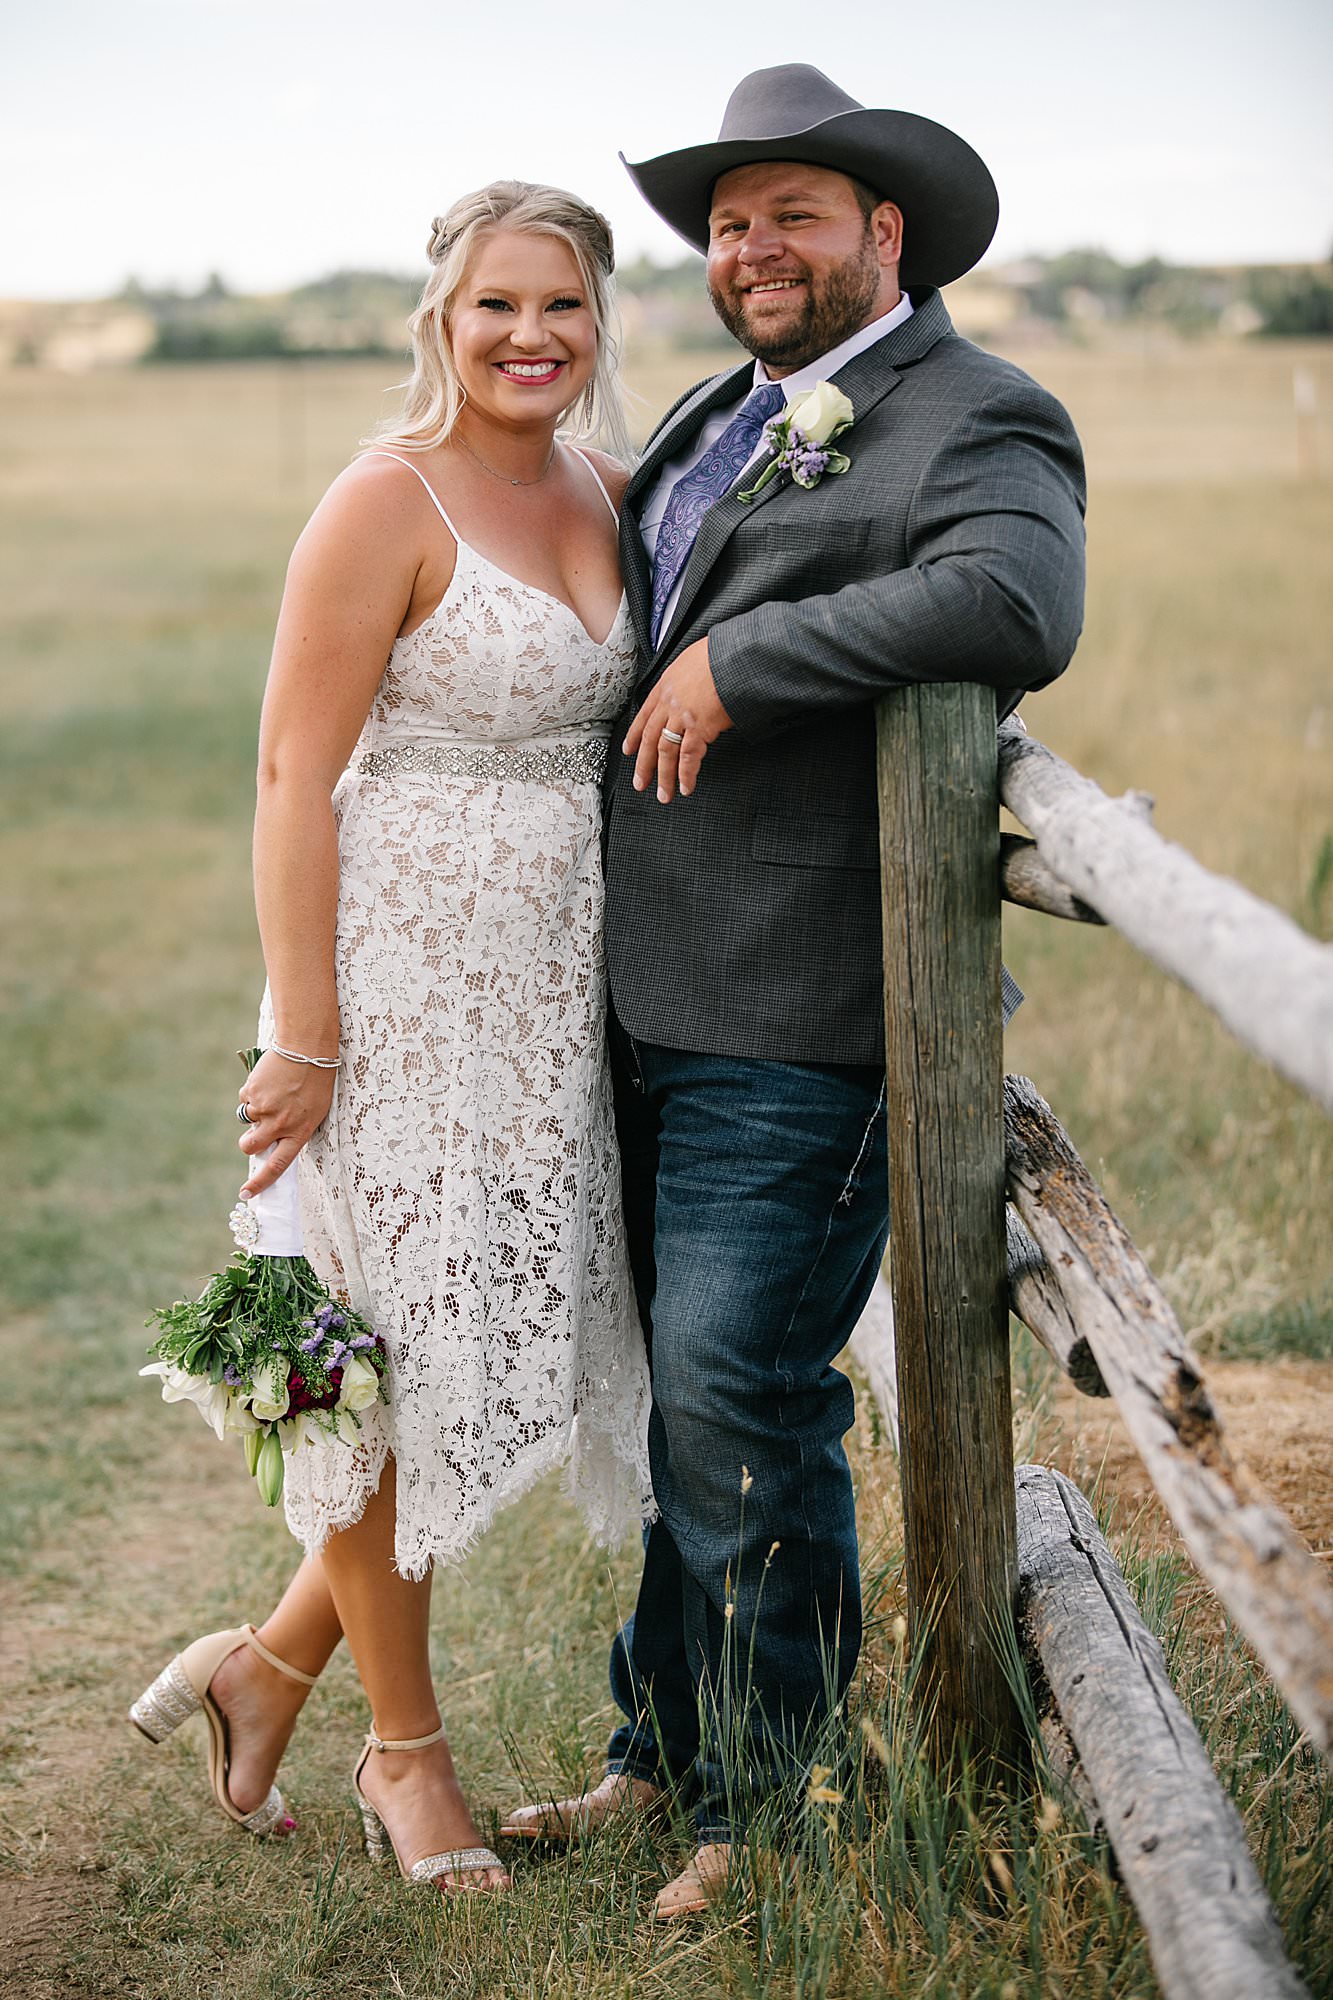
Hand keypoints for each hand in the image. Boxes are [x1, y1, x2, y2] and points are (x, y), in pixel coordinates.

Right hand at [237, 1050, 335, 1194]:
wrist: (307, 1048)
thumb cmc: (316, 1081)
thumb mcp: (314, 1111)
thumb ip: (294, 1129)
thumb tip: (269, 1142)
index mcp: (299, 1132)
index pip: (278, 1166)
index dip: (260, 1182)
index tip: (246, 1194)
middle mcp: (280, 1124)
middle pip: (251, 1146)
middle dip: (248, 1144)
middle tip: (252, 1135)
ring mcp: (264, 1108)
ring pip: (247, 1120)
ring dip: (255, 1110)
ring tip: (275, 1092)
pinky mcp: (252, 1092)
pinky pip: (246, 1099)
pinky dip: (254, 1092)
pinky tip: (270, 1080)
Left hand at [623, 637, 732, 801]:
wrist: (732, 655)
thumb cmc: (718, 655)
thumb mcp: (691, 661)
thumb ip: (685, 680)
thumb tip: (691, 691)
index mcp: (665, 686)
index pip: (644, 716)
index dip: (635, 736)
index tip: (629, 750)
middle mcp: (669, 704)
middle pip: (651, 739)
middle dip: (644, 764)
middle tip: (640, 783)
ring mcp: (682, 717)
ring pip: (666, 752)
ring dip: (664, 776)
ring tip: (664, 794)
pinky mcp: (700, 728)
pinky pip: (689, 756)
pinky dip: (686, 774)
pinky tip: (686, 786)